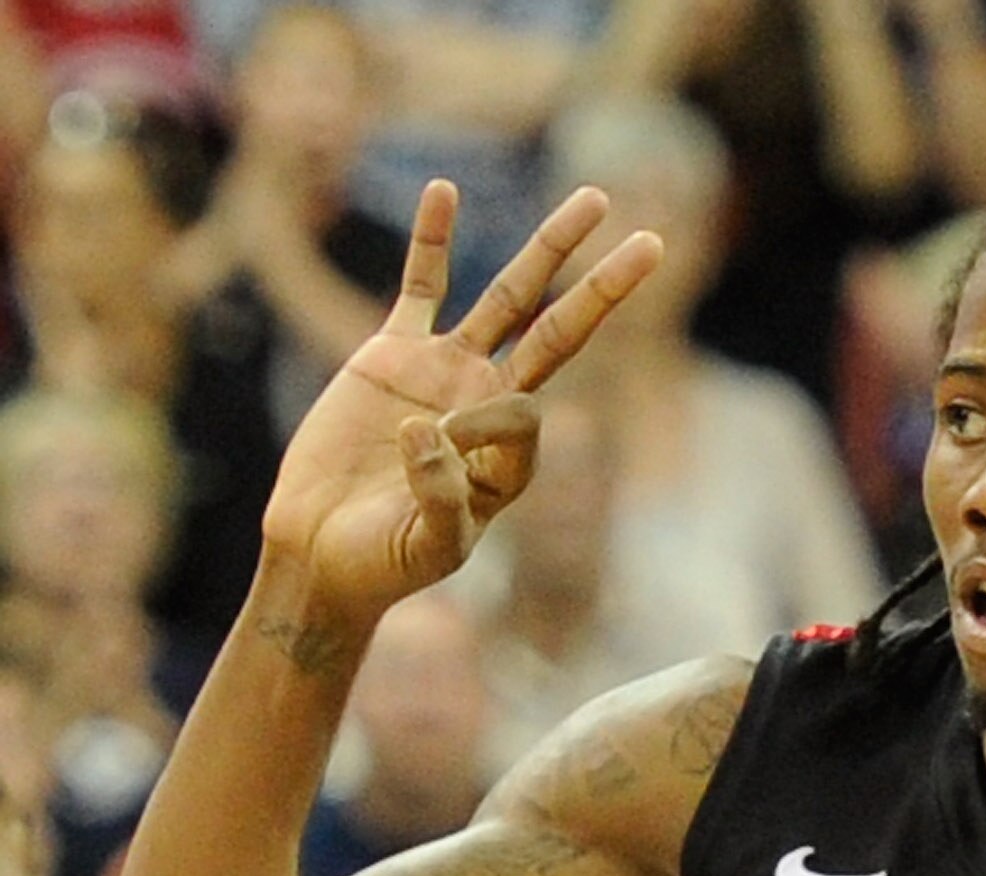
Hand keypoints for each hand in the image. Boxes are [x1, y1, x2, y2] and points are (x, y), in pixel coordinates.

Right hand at [259, 180, 659, 626]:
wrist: (322, 551)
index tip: (434, 451)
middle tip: (653, 242)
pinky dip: (432, 240)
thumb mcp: (427, 548)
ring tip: (594, 200)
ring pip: (510, 298)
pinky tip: (445, 191)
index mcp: (512, 459)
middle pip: (560, 333)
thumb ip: (441, 499)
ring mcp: (447, 372)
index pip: (527, 413)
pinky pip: (421, 286)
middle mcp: (491, 406)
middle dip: (603, 290)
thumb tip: (429, 430)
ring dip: (550, 249)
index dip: (488, 425)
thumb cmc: (383, 563)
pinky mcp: (395, 355)